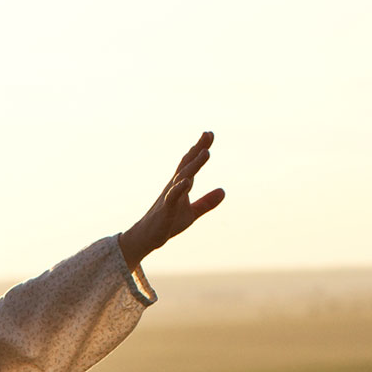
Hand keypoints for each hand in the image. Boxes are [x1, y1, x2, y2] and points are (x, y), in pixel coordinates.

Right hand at [118, 132, 223, 268]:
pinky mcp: (166, 209)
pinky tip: (188, 181)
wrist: (147, 238)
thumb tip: (223, 191)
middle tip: (208, 134)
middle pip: (187, 164)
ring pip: (183, 177)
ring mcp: (169, 196)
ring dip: (194, 165)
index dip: (200, 148)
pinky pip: (173, 196)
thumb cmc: (168, 223)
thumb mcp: (191, 213)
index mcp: (180, 185)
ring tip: (206, 153)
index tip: (209, 134)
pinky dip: (180, 188)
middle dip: (198, 149)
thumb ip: (206, 202)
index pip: (191, 163)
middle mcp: (174, 186)